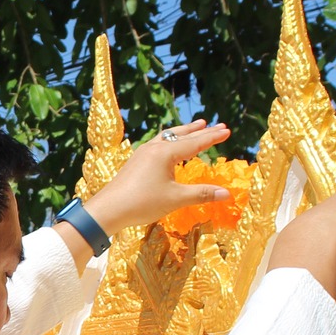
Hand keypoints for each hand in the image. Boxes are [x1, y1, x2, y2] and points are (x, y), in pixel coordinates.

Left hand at [81, 120, 231, 235]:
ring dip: (183, 132)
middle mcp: (154, 148)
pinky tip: (170, 146)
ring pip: (167, 137)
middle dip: (200, 131)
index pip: (194, 143)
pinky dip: (171, 141)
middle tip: (216, 125)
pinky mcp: (136, 162)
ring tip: (196, 127)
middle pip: (181, 136)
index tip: (227, 130)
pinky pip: (158, 144)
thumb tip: (227, 194)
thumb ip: (201, 194)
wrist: (108, 209)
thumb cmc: (142, 202)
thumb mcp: (175, 199)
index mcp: (165, 153)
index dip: (212, 137)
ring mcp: (142, 153)